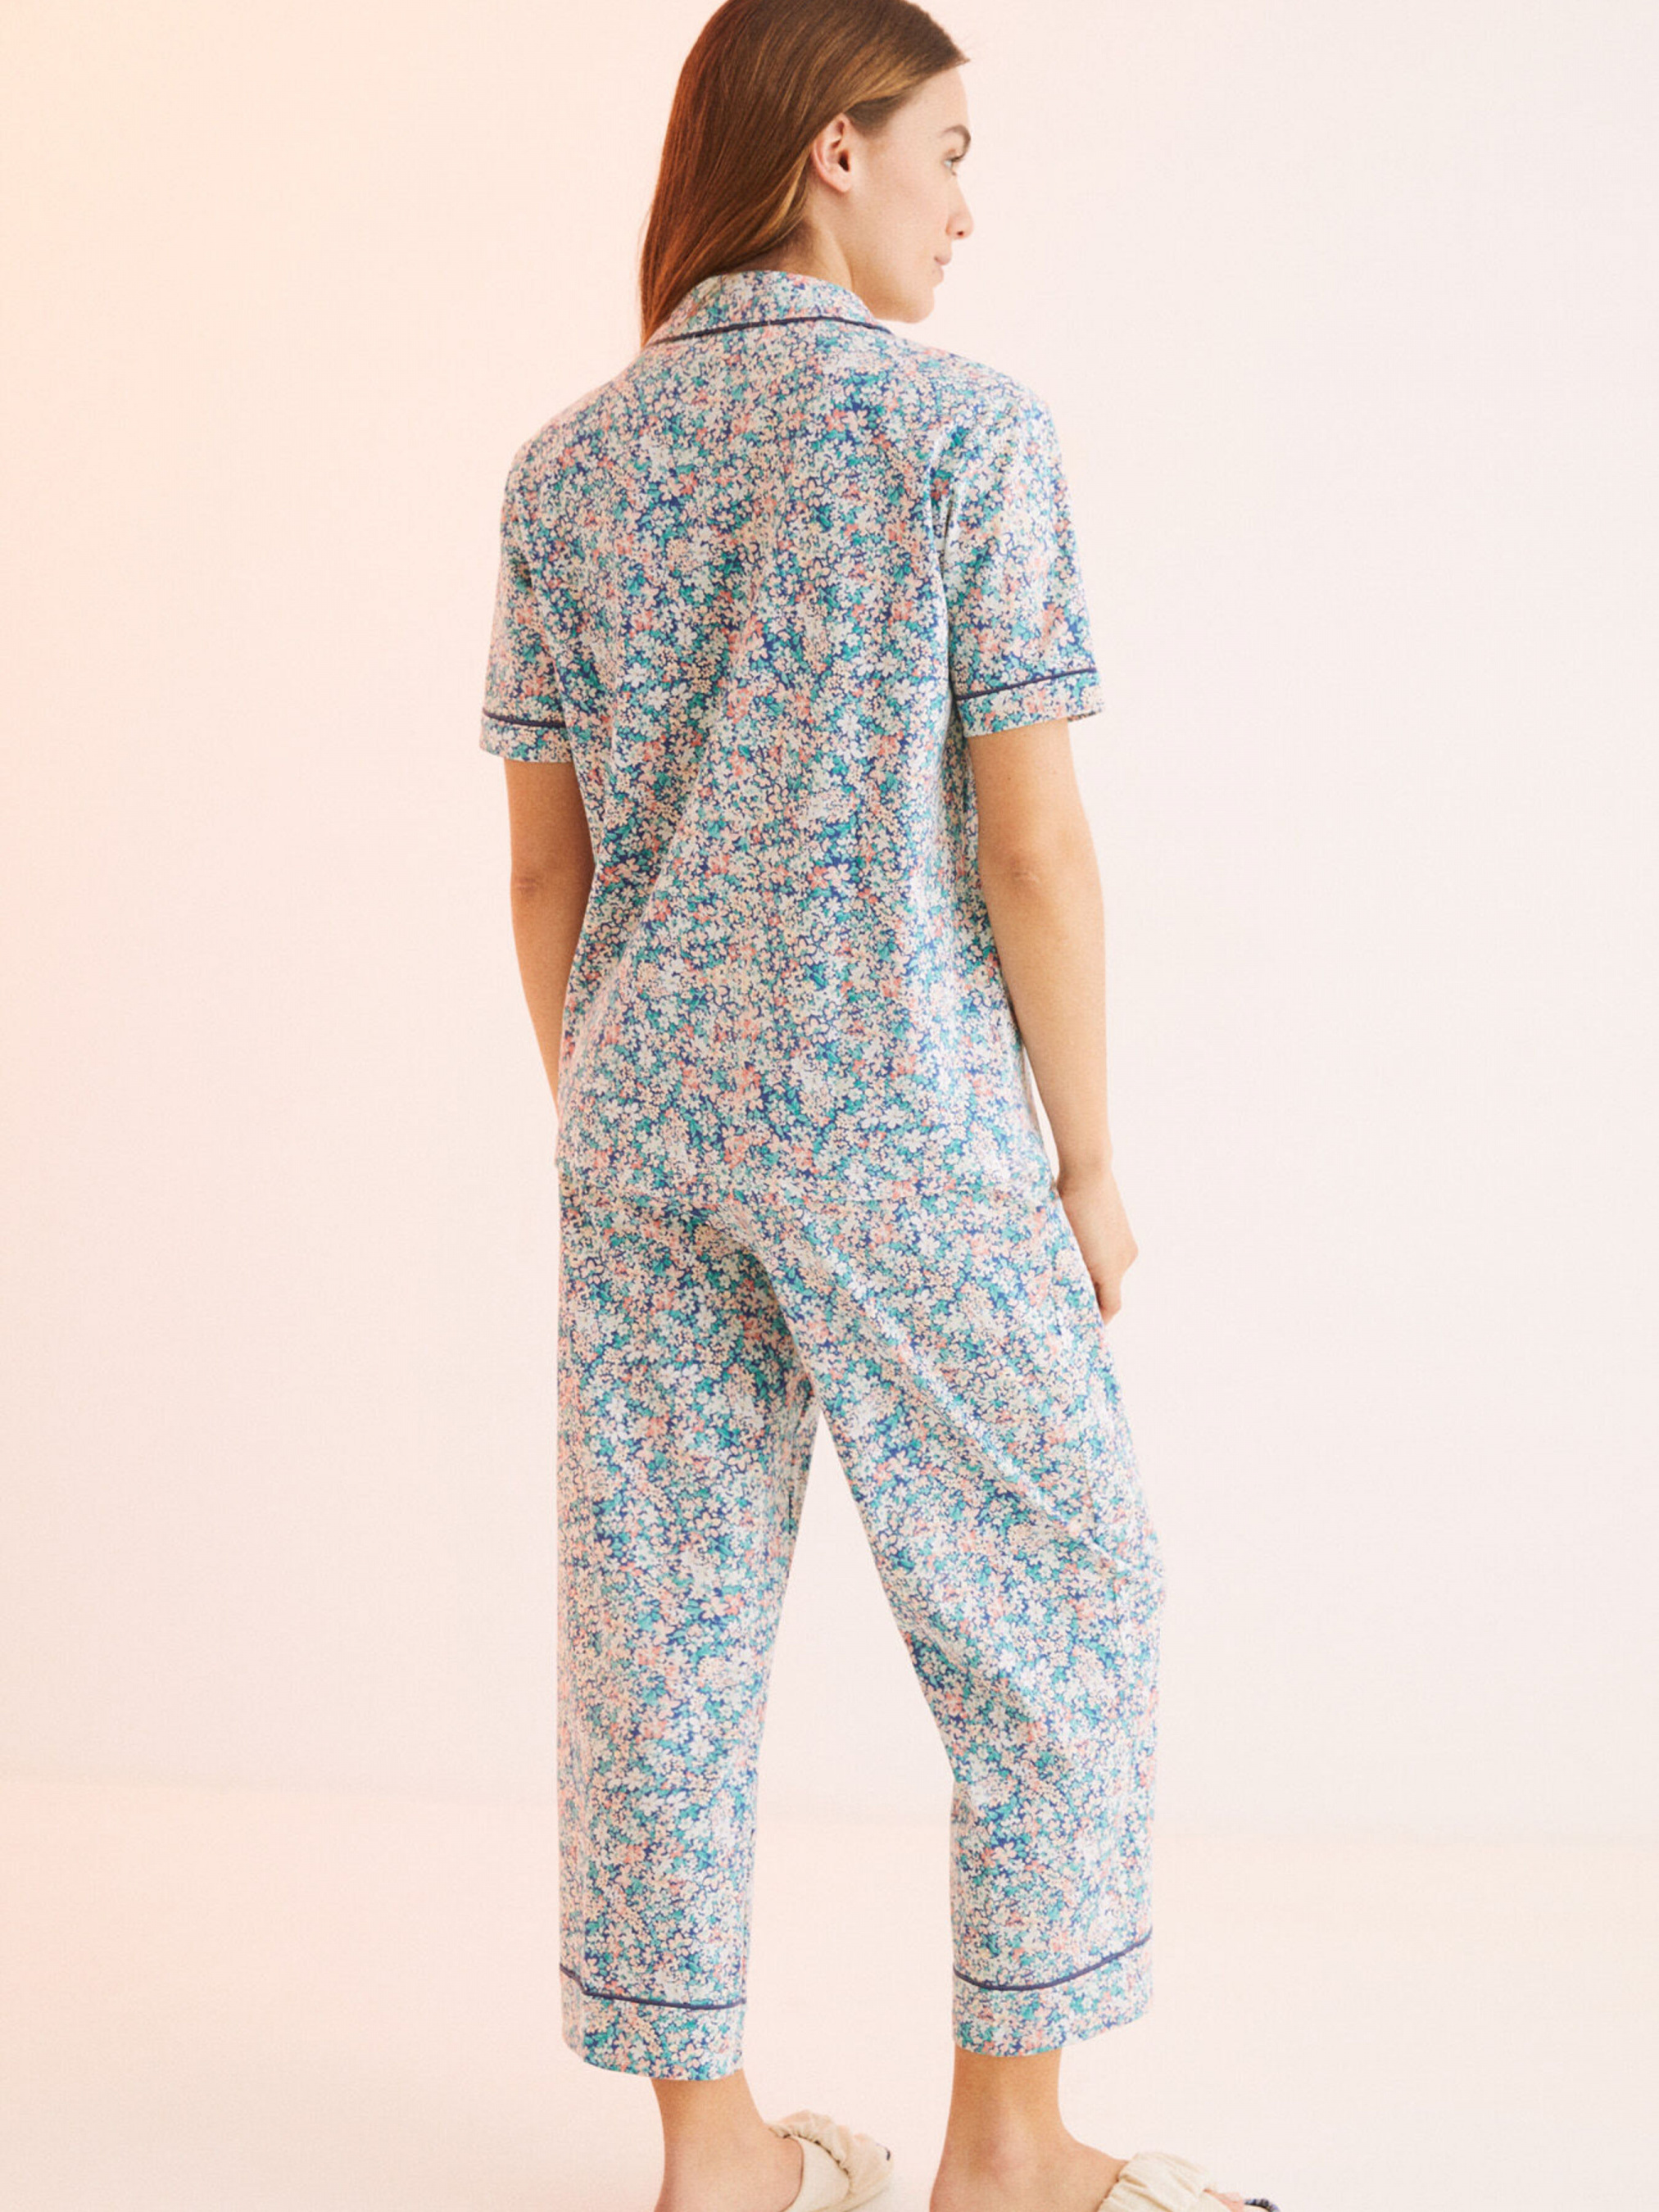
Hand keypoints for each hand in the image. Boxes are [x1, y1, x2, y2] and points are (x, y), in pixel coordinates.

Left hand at [1055, 1163, 1137, 1323]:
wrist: (1088, 1171)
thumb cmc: (1069, 1208)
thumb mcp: (1064, 1244)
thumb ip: (1068, 1271)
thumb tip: (1064, 1289)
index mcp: (1111, 1269)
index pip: (1110, 1308)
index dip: (1097, 1320)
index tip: (1080, 1326)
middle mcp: (1125, 1260)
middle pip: (1109, 1290)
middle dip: (1090, 1295)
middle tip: (1065, 1299)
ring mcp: (1127, 1245)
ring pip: (1109, 1272)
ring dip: (1093, 1276)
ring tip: (1068, 1271)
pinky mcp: (1125, 1232)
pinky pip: (1112, 1256)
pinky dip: (1098, 1260)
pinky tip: (1080, 1249)